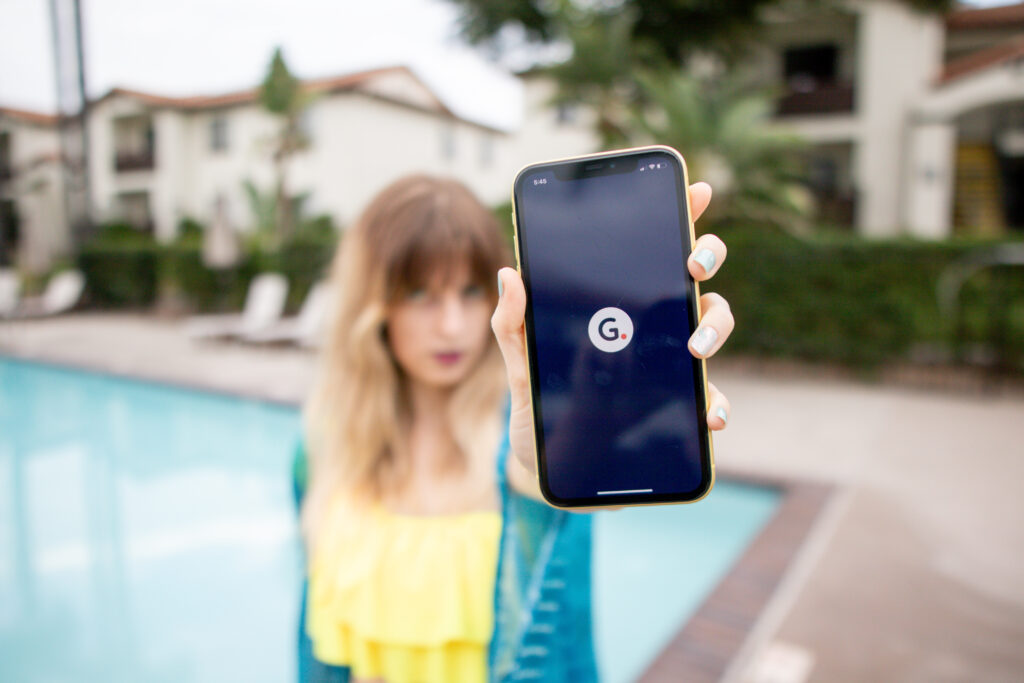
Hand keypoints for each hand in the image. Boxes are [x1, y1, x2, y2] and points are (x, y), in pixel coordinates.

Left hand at [492, 181, 732, 479]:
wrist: (548, 460)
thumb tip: (510, 273)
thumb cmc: (538, 400)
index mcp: (619, 304)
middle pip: (697, 276)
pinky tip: (709, 414)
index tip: (695, 190)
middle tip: (691, 264)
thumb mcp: (519, 361)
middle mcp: (653, 326)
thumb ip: (512, 321)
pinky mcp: (677, 405)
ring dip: (714, 328)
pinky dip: (717, 404)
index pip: (656, 249)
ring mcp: (670, 363)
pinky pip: (710, 398)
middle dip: (706, 257)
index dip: (683, 215)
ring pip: (713, 325)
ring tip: (695, 348)